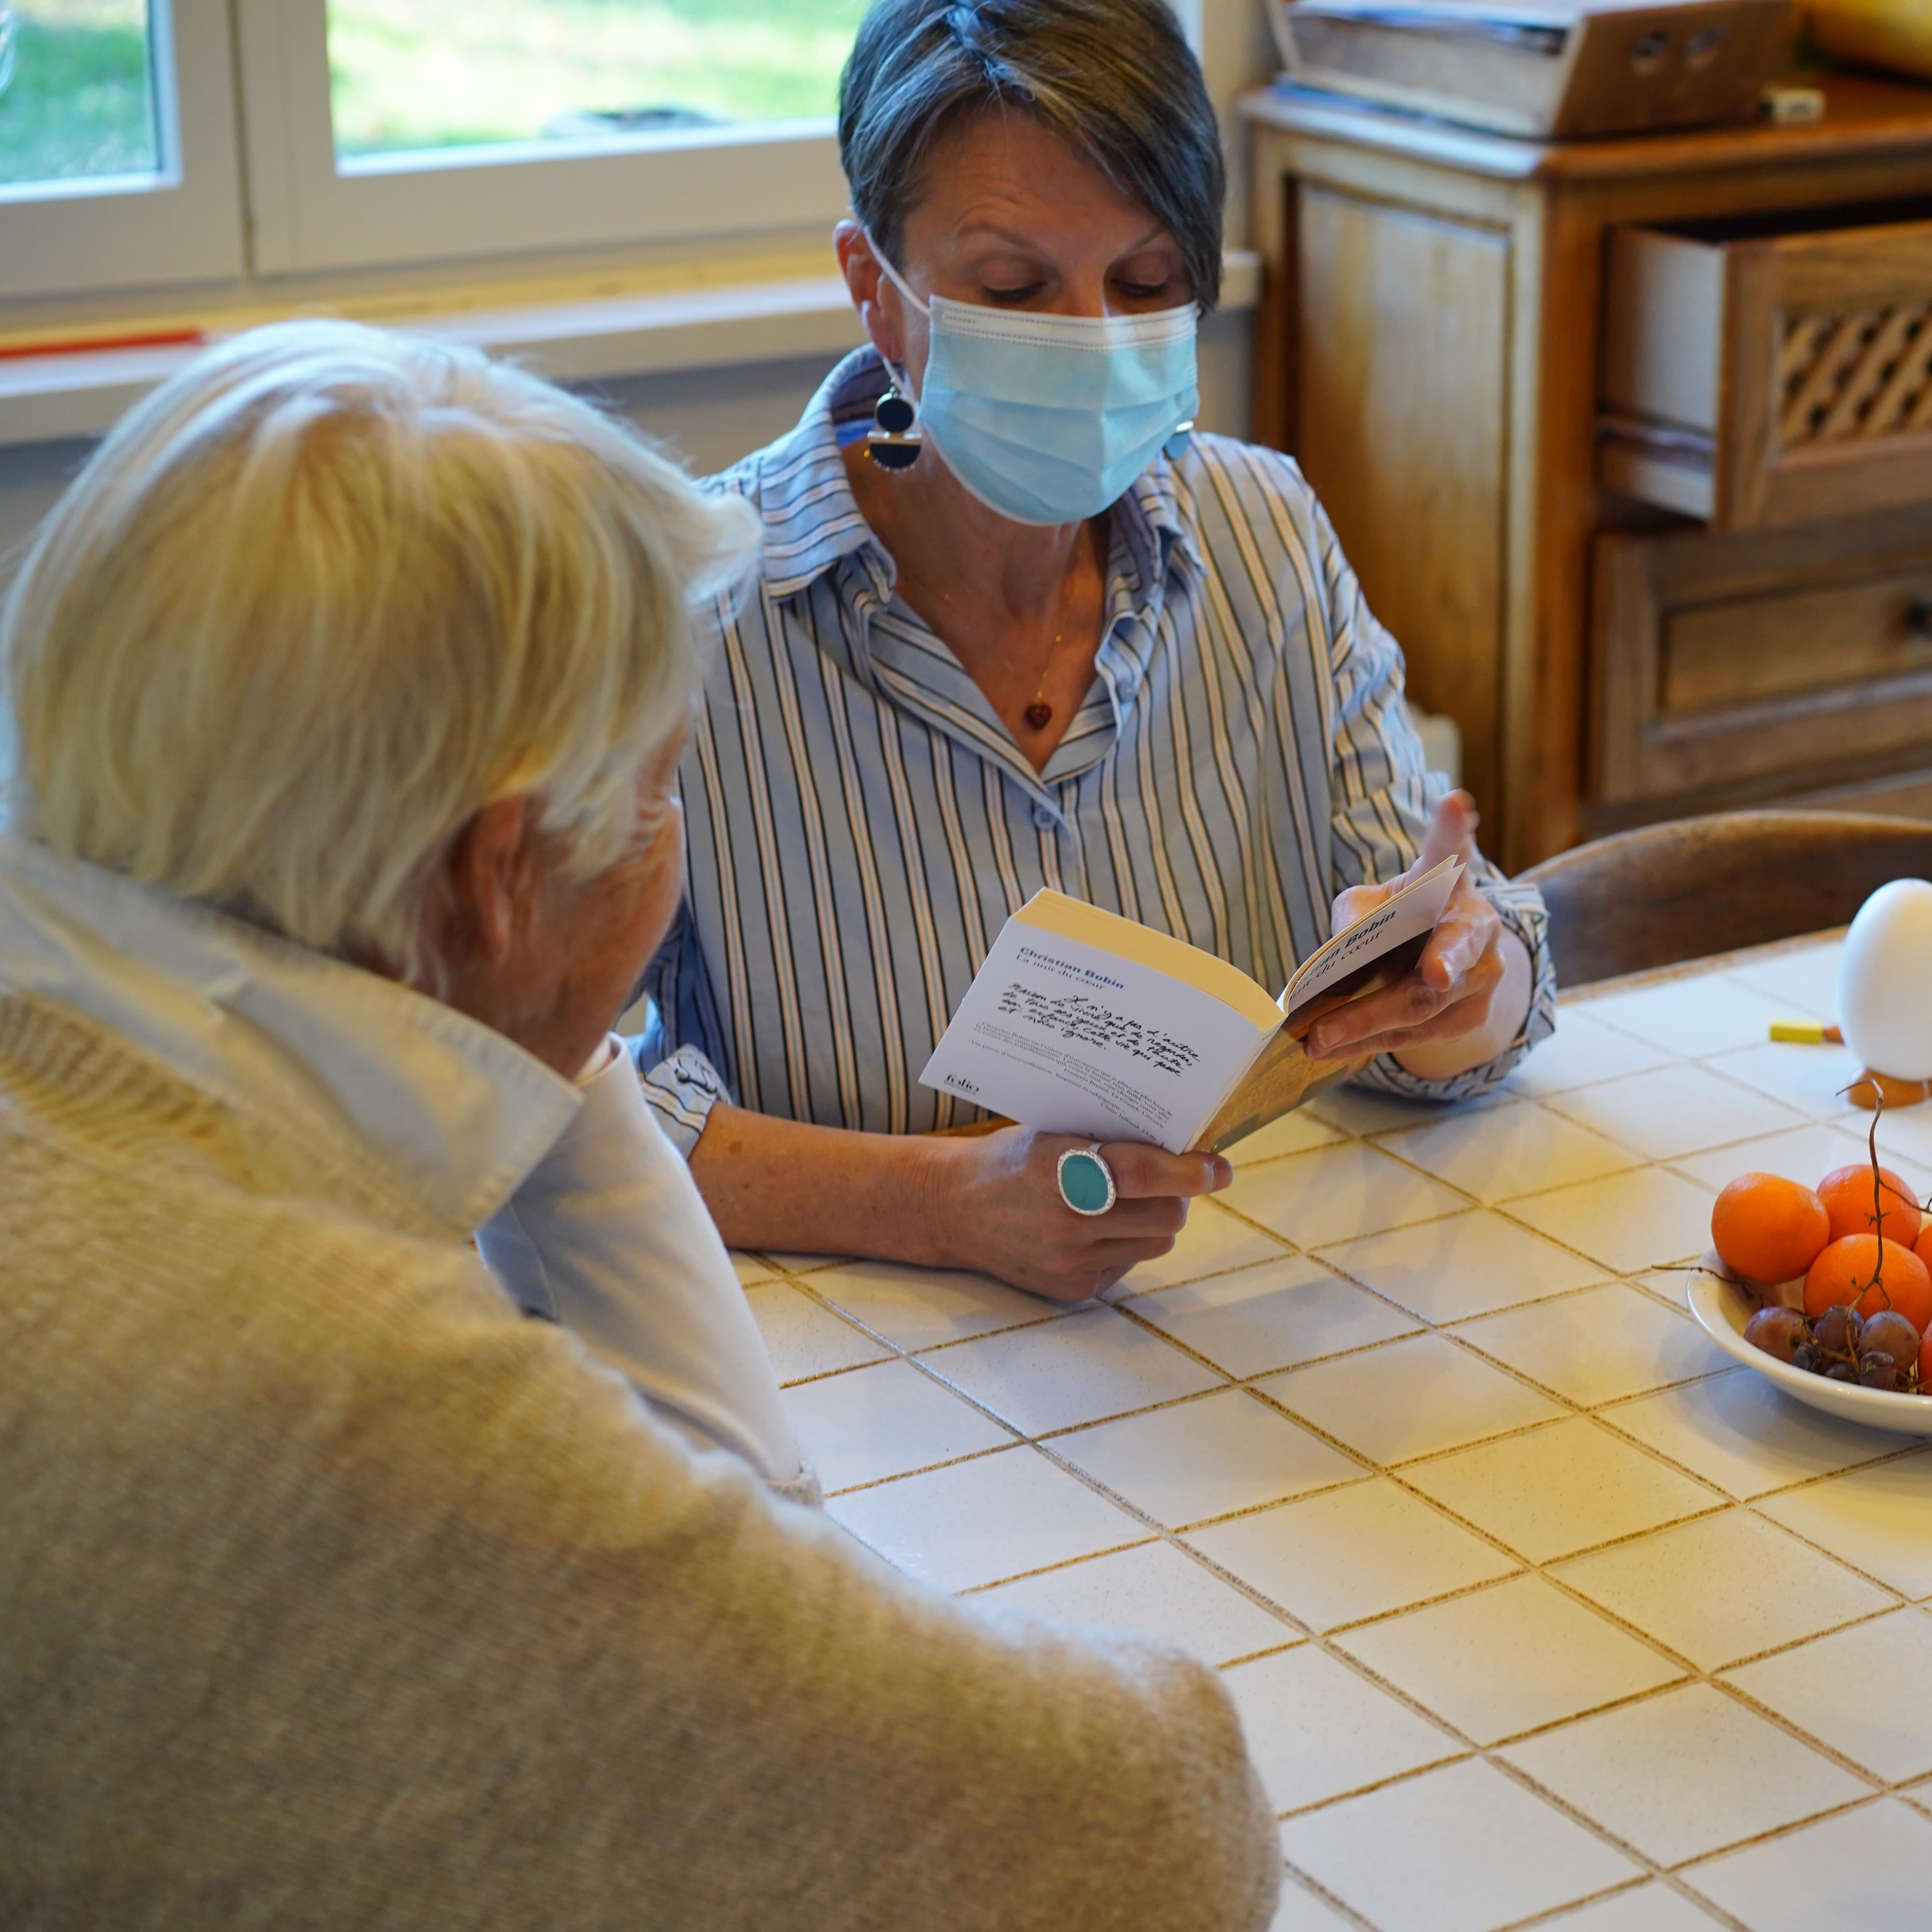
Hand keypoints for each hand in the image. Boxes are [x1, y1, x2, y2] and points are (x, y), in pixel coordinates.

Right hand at [935, 1127, 1233, 1302]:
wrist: (951, 1208)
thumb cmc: (1010, 1160)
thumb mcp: (1052, 1132)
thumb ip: (1108, 1139)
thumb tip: (1181, 1141)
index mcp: (1058, 1168)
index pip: (1143, 1173)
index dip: (1190, 1170)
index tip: (1218, 1168)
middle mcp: (1066, 1220)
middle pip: (1166, 1215)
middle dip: (1178, 1195)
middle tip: (1173, 1178)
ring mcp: (1070, 1260)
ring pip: (1157, 1243)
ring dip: (1155, 1221)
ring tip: (1128, 1202)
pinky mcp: (1073, 1288)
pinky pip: (1130, 1263)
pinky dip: (1127, 1243)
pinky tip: (1097, 1228)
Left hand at [1305, 791, 1511, 1067]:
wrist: (1445, 962)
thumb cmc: (1399, 919)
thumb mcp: (1371, 905)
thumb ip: (1356, 916)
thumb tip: (1338, 955)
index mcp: (1446, 882)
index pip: (1450, 852)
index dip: (1453, 829)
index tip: (1456, 803)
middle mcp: (1476, 924)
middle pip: (1453, 947)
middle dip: (1440, 962)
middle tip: (1432, 974)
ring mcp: (1481, 975)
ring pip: (1424, 1005)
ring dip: (1368, 1023)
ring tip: (1318, 1038)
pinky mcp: (1470, 1016)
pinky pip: (1415, 1034)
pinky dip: (1368, 1042)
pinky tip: (1331, 1049)